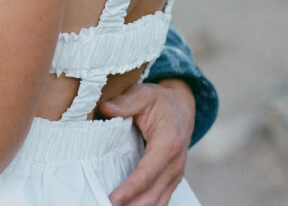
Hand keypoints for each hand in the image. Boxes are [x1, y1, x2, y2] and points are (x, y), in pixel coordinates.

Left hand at [101, 80, 194, 205]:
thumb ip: (125, 102)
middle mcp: (175, 164)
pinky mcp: (171, 180)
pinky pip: (159, 200)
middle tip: (105, 205)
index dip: (129, 189)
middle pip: (152, 196)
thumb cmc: (160, 100)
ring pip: (158, 203)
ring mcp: (175, 175)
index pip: (147, 173)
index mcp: (169, 143)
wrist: (182, 106)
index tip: (111, 199)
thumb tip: (105, 109)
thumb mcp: (143, 94)